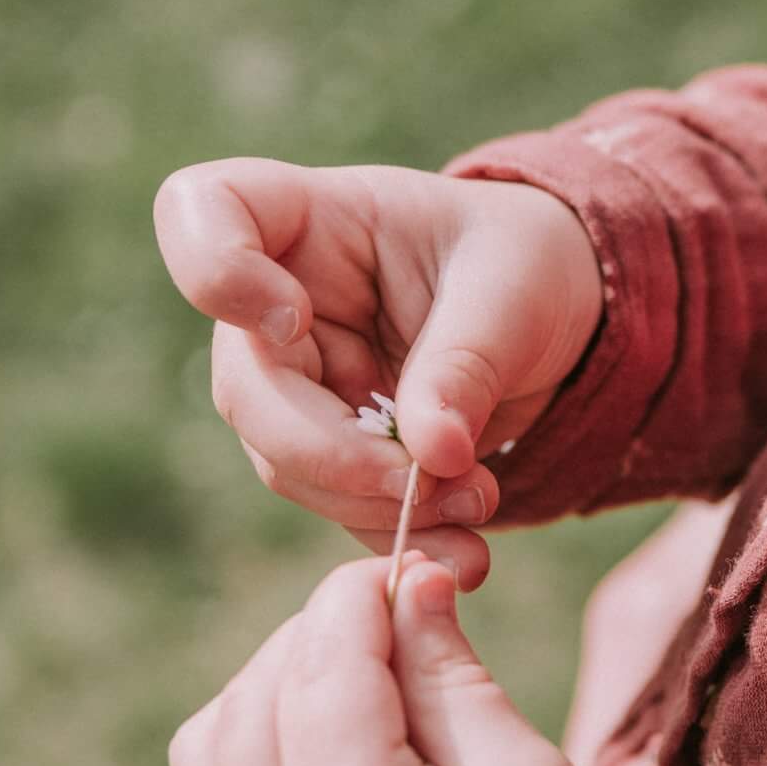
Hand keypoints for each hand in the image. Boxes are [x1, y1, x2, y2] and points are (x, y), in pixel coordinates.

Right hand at [154, 160, 606, 588]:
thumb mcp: (516, 291)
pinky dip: (399, 537)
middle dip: (334, 454)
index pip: (200, 213)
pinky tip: (464, 552)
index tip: (297, 319)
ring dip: (377, 504)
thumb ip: (465, 363)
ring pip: (286, 466)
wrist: (566, 319)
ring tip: (476, 505)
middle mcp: (280, 302)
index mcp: (307, 220)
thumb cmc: (530, 265)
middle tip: (431, 481)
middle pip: (244, 389)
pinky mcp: (332, 451)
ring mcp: (298, 383)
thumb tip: (429, 457)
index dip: (218, 275)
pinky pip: (339, 507)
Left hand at [169, 556, 697, 765]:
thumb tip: (404, 578)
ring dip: (282, 680)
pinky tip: (333, 731)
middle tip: (415, 614)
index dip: (367, 594)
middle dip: (327, 634)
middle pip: (260, 690)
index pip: (323, 665)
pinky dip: (254, 736)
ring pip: (215, 733)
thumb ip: (451, 677)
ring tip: (377, 676)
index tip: (425, 560)